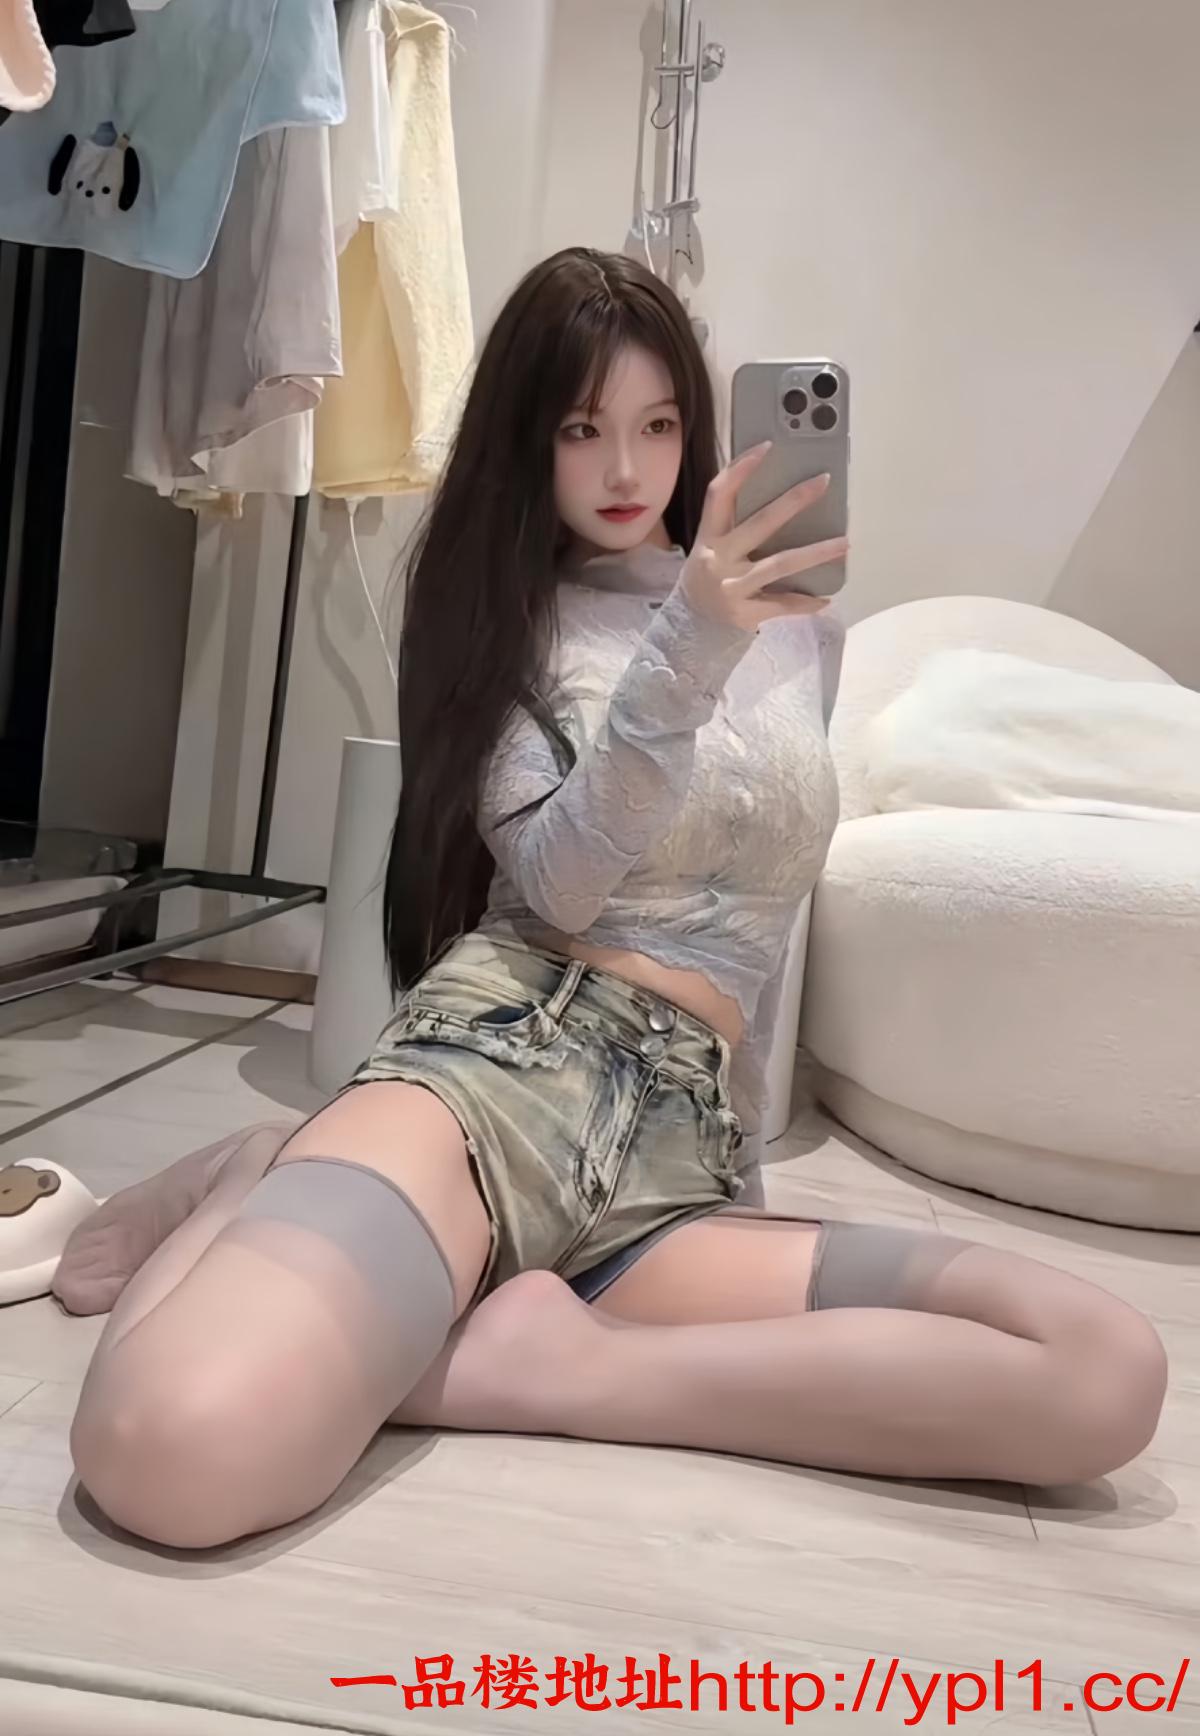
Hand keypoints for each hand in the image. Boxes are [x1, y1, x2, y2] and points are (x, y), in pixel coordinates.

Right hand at [681, 445, 849, 630]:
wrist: (690, 627)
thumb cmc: (710, 576)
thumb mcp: (712, 548)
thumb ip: (736, 525)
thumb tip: (785, 497)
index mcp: (709, 537)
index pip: (718, 495)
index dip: (740, 469)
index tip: (767, 446)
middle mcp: (718, 559)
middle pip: (759, 524)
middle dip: (793, 501)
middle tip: (823, 481)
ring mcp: (732, 587)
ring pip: (779, 565)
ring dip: (815, 552)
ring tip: (845, 543)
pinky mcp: (745, 613)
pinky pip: (782, 604)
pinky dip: (806, 601)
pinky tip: (826, 597)